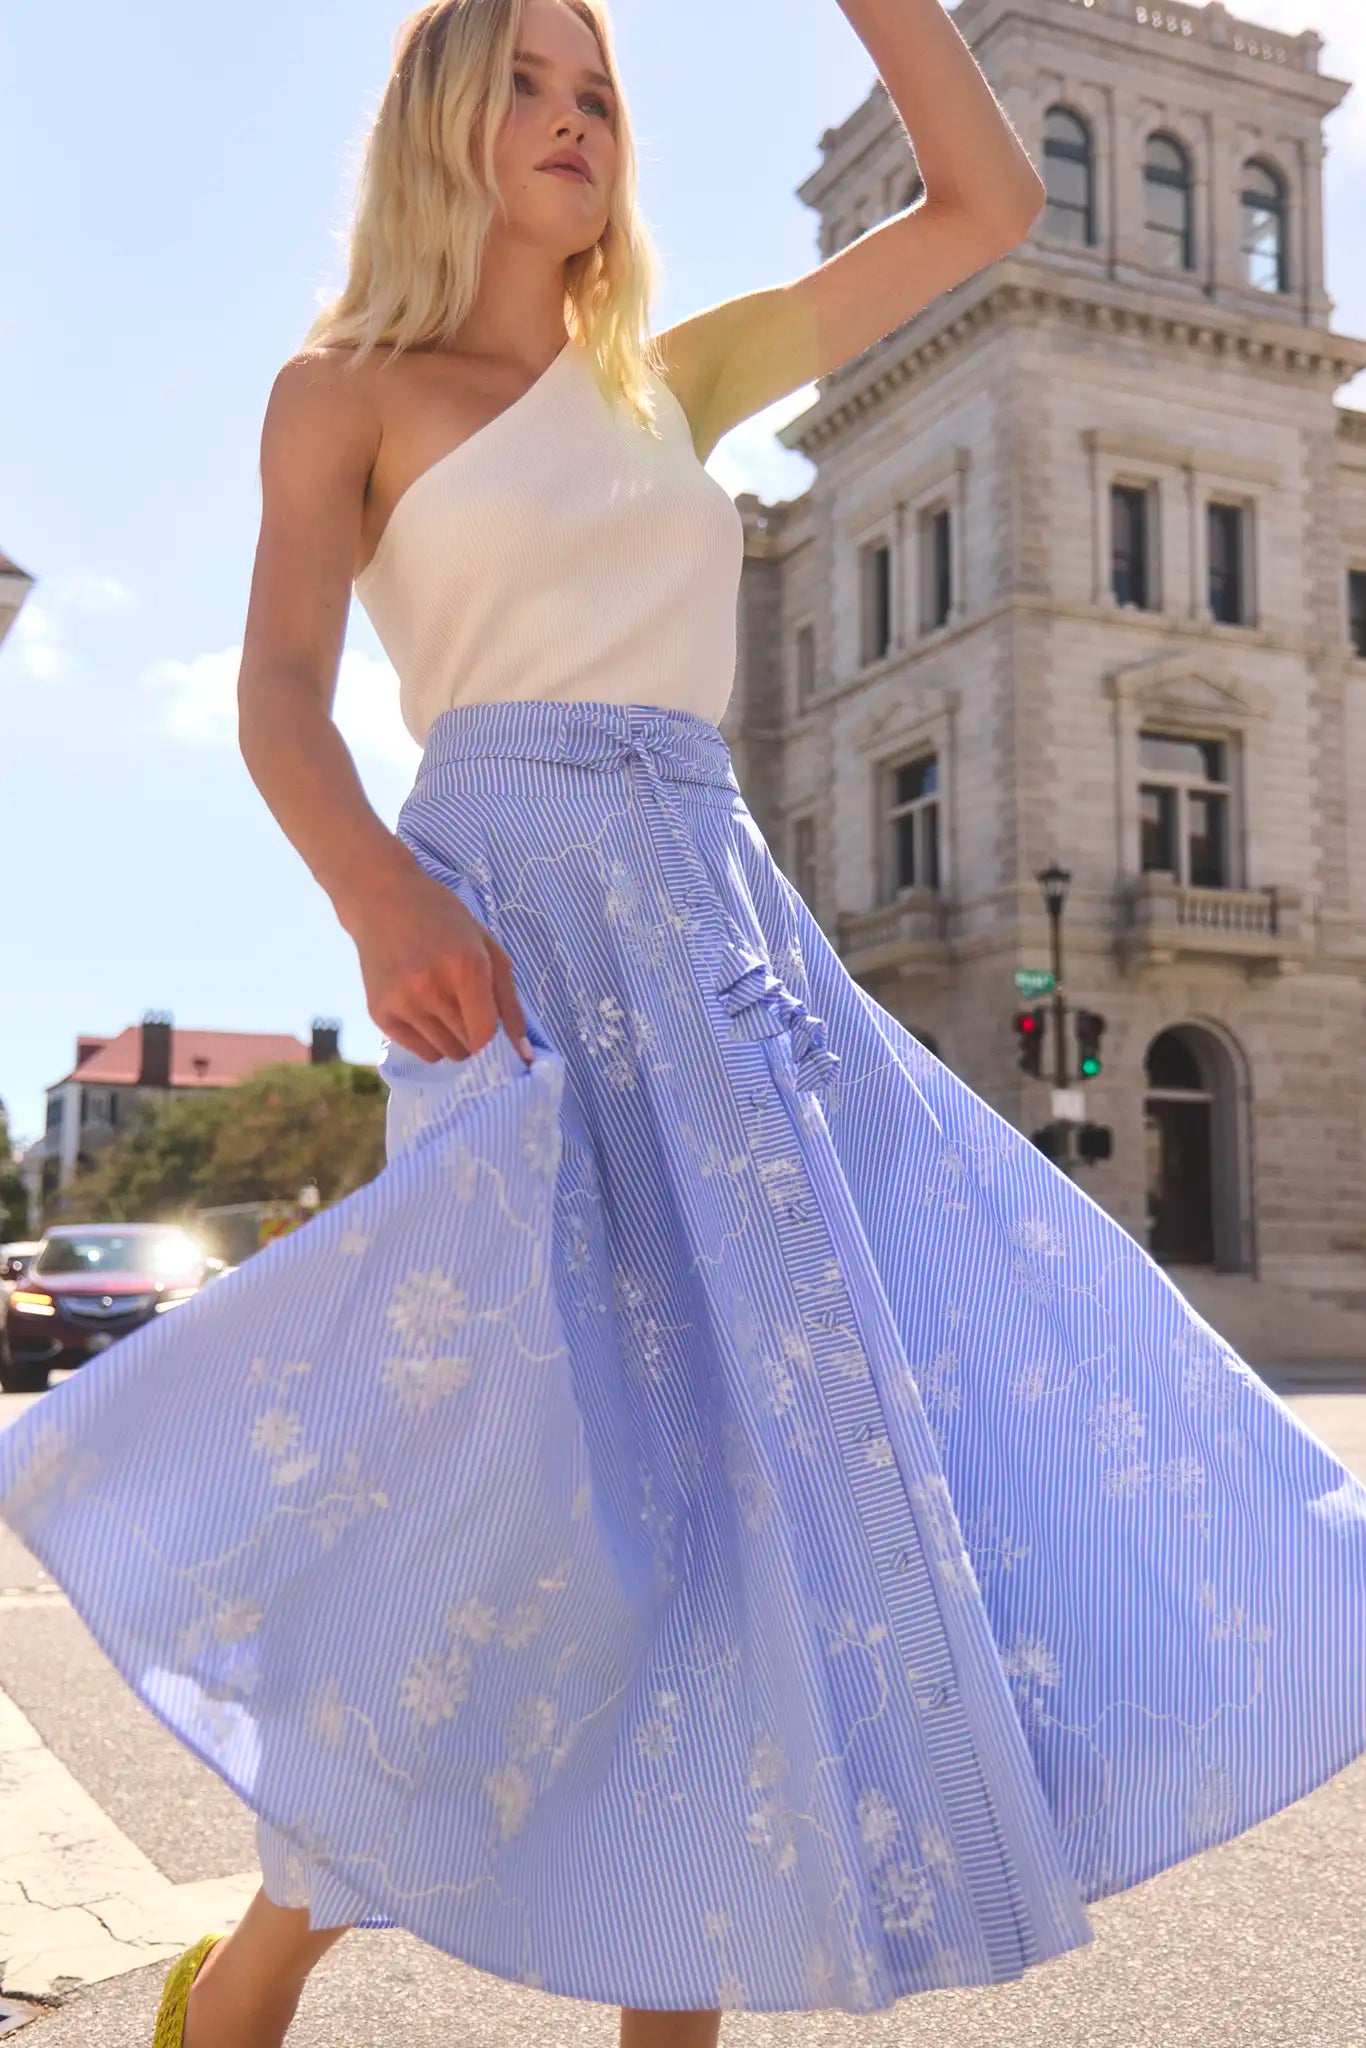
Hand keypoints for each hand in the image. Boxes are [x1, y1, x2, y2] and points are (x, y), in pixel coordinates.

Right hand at [344, 860, 532, 1066]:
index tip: (492, 1027)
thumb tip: (524, 1054)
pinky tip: (424, 1010)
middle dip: (474, 1035)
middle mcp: (431, 988)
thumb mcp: (488, 949)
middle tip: (466, 1007)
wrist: (383, 900)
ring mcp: (402, 1003)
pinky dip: (430, 1040)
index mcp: (466, 967)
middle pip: (468, 1047)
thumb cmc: (444, 920)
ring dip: (454, 1039)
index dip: (495, 1039)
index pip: (486, 1035)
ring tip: (445, 1005)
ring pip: (445, 1054)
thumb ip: (510, 1002)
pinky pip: (420, 1051)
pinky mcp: (379, 1013)